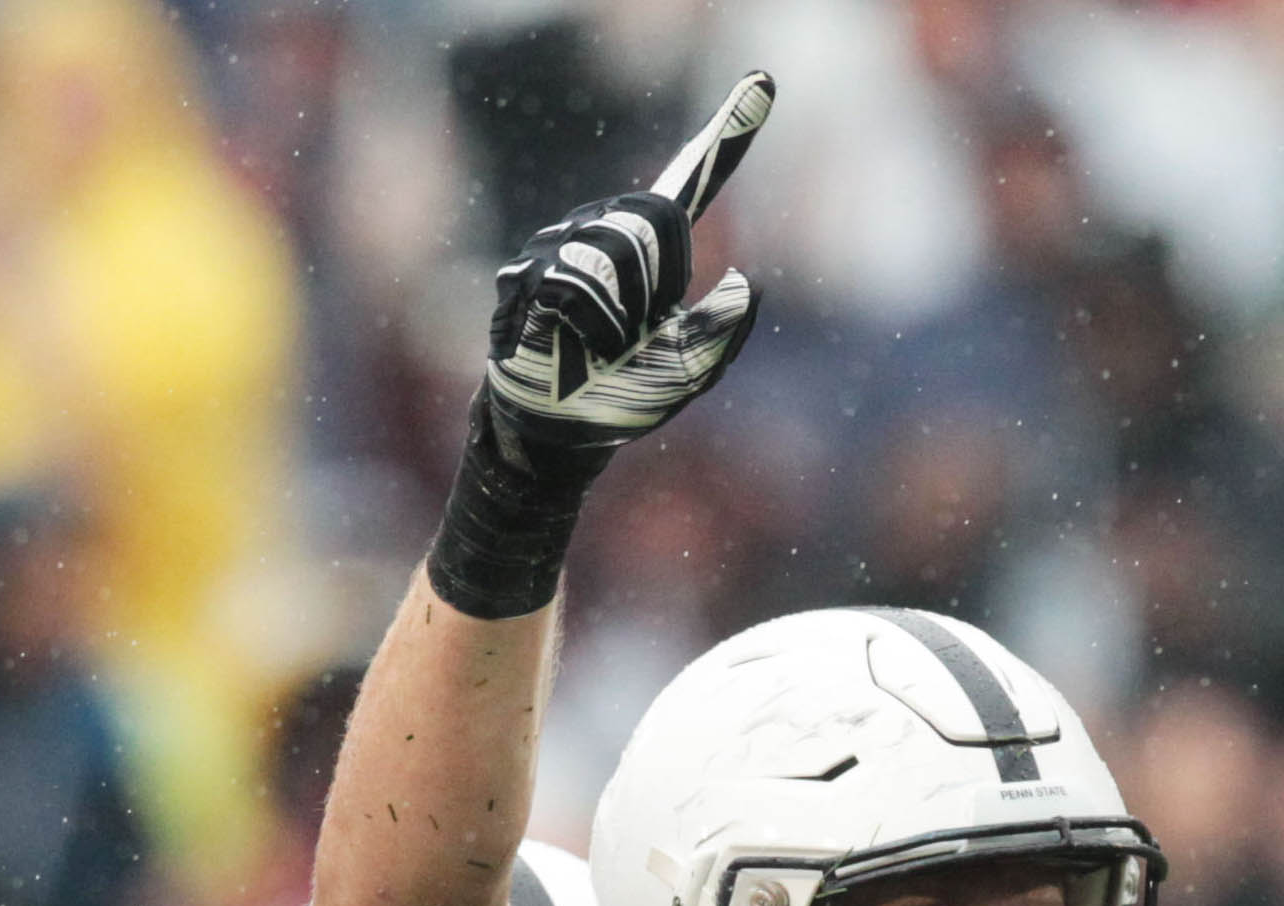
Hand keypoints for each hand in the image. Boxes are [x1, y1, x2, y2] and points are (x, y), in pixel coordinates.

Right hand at [427, 73, 771, 617]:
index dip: (726, 138)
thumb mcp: (687, 376)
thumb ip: (722, 335)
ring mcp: (556, 248)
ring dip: (618, 319)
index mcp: (649, 252)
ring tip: (597, 351)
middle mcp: (599, 233)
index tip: (763, 84)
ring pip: (610, 250)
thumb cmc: (617, 403)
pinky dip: (585, 330)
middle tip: (634, 336)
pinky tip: (566, 350)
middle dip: (655, 283)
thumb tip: (749, 283)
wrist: (555, 443)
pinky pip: (571, 284)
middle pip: (650, 216)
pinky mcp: (520, 276)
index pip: (688, 186)